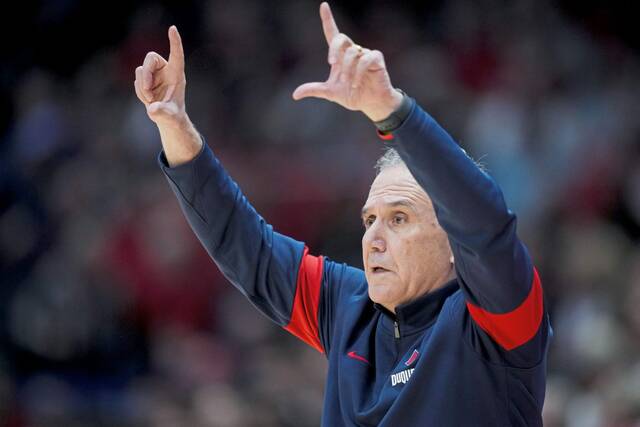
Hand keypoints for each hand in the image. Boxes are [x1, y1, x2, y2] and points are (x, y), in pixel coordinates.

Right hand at [134, 25, 187, 128]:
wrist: (167, 118)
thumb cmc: (173, 115)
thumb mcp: (168, 116)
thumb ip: (162, 112)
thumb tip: (153, 109)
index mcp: (177, 74)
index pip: (176, 54)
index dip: (174, 42)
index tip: (172, 28)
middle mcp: (165, 71)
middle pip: (150, 59)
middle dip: (145, 74)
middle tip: (147, 90)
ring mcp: (154, 74)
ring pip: (141, 70)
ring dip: (142, 87)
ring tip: (151, 99)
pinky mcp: (146, 79)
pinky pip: (137, 80)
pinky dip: (140, 91)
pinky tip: (148, 99)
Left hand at [292, 2, 402, 121]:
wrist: (370, 104)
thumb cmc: (352, 94)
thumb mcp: (330, 92)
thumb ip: (314, 90)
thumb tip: (295, 94)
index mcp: (340, 55)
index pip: (333, 33)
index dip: (328, 19)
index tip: (323, 5)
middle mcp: (352, 51)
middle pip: (341, 38)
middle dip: (334, 49)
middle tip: (330, 64)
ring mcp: (365, 53)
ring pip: (352, 53)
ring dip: (347, 71)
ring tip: (349, 85)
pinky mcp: (376, 59)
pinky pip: (365, 60)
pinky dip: (358, 74)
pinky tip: (356, 85)